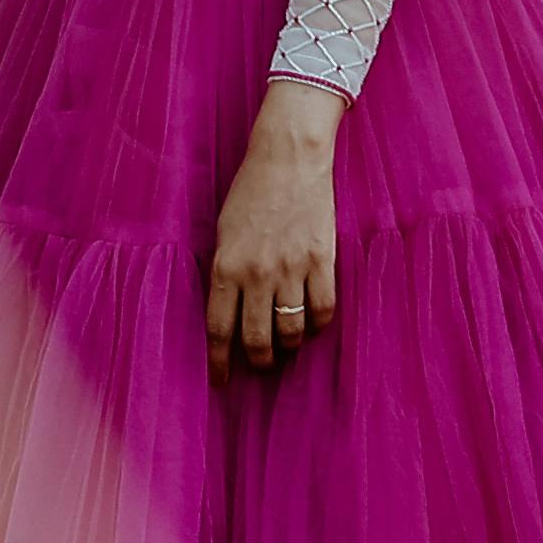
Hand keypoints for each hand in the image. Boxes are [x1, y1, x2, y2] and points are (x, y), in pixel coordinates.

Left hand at [207, 83, 345, 375]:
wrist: (288, 160)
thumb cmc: (249, 193)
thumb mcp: (222, 233)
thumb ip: (224, 272)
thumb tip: (228, 313)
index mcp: (225, 266)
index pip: (219, 329)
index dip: (219, 362)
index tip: (219, 382)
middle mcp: (256, 274)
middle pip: (256, 339)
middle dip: (257, 362)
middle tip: (258, 368)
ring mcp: (292, 269)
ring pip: (290, 331)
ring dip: (287, 348)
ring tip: (284, 349)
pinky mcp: (322, 261)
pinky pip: (322, 310)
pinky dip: (317, 325)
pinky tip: (310, 326)